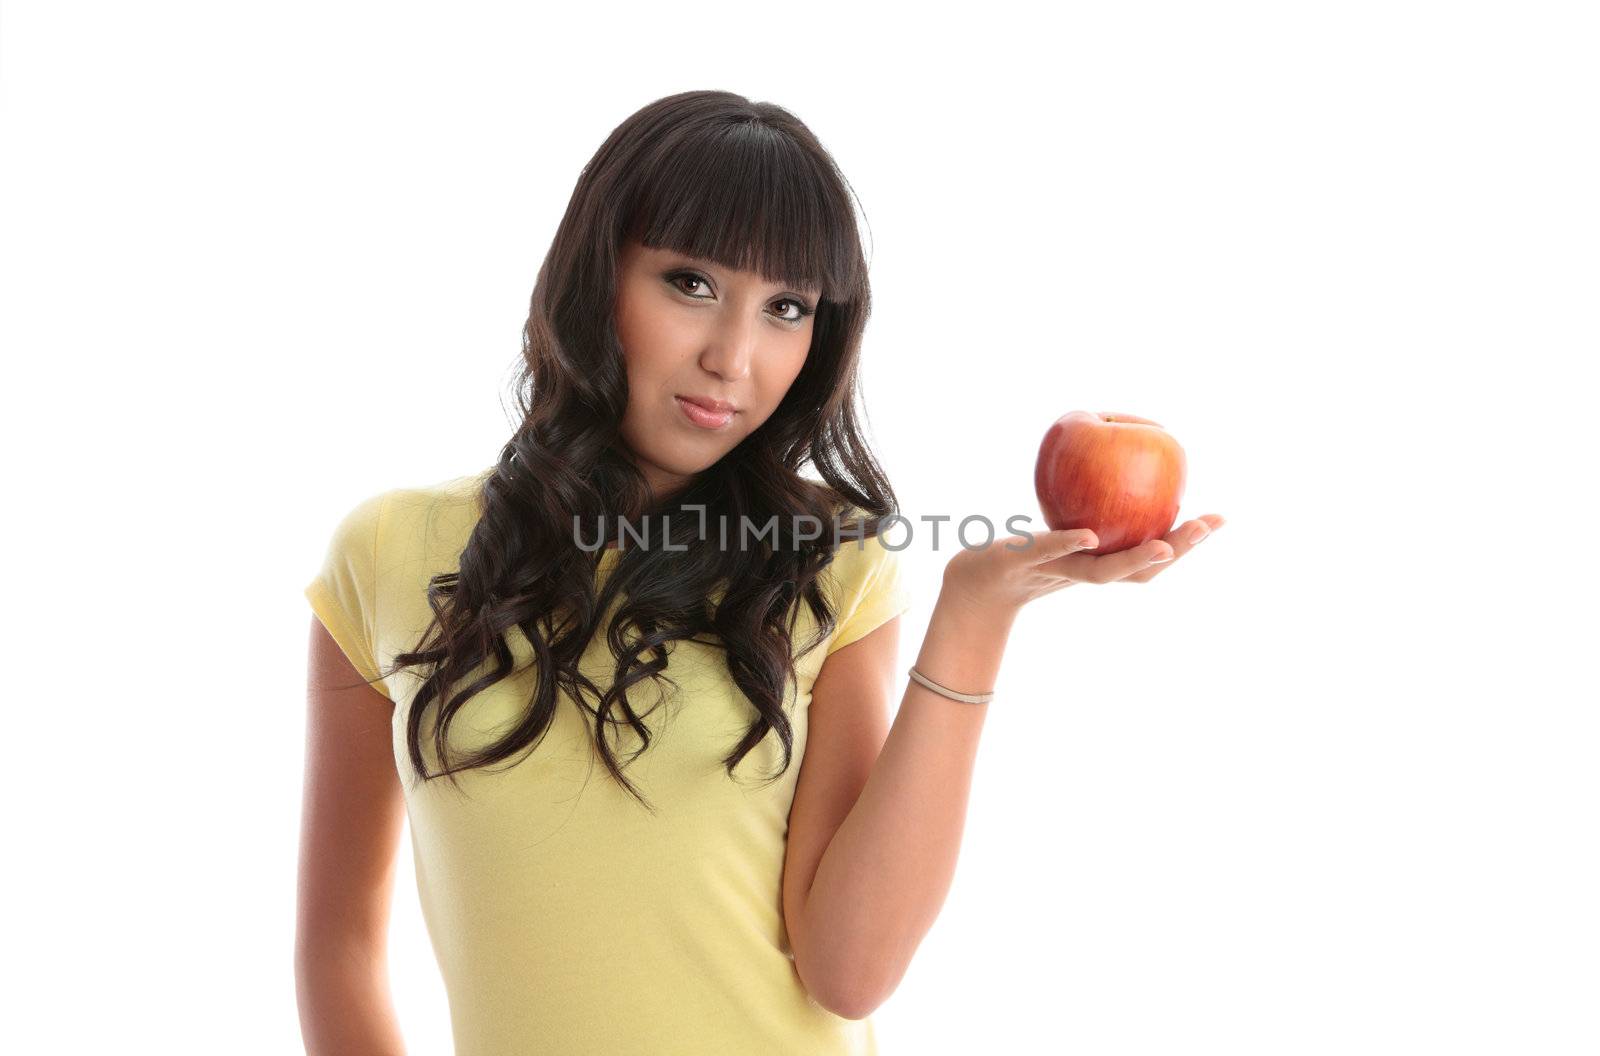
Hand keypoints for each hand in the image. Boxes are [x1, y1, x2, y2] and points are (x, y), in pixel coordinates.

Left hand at [940, 514, 1225, 615]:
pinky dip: (1068, 545)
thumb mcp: (1068, 526)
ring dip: (1135, 560)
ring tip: (1163, 546)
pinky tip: (1088, 534)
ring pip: (1101, 572)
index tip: (1220, 518)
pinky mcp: (1022, 561)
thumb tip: (1134, 461)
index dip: (1188, 542)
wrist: (977, 579)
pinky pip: (1048, 552)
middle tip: (1206, 527)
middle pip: (1139, 572)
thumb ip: (1101, 506)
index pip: (1154, 558)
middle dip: (1177, 551)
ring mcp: (1056, 571)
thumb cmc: (1028, 550)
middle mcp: (1086, 573)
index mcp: (1103, 564)